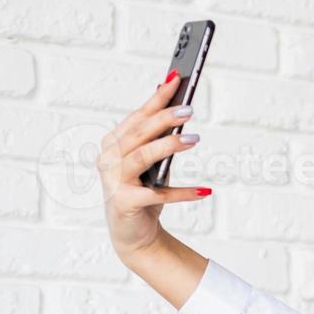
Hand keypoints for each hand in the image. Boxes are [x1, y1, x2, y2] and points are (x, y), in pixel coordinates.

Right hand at [97, 71, 210, 262]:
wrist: (133, 234)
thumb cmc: (143, 192)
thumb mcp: (152, 162)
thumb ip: (158, 137)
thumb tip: (177, 108)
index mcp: (113, 143)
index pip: (137, 116)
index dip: (157, 98)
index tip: (176, 78)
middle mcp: (108, 158)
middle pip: (139, 133)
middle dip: (164, 118)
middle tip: (189, 109)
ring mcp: (113, 181)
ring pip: (142, 156)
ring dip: (169, 146)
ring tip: (194, 139)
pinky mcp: (125, 203)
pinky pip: (157, 195)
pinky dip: (182, 192)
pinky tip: (205, 190)